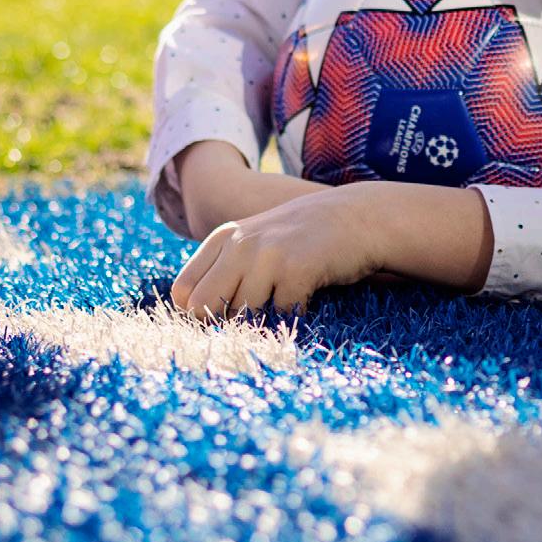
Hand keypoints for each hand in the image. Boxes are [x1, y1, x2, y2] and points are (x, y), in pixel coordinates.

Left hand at [168, 185, 379, 321]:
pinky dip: (294, 315)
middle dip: (224, 323)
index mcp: (224, 238)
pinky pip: (281, 315)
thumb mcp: (256, 243)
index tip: (224, 319)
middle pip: (202, 309)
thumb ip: (223, 272)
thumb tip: (193, 318)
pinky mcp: (296, 270)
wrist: (358, 218)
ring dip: (264, 319)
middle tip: (253, 318)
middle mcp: (239, 244)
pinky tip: (308, 294)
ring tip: (284, 298)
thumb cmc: (304, 239)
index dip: (199, 314)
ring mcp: (267, 255)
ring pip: (242, 316)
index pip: (183, 293)